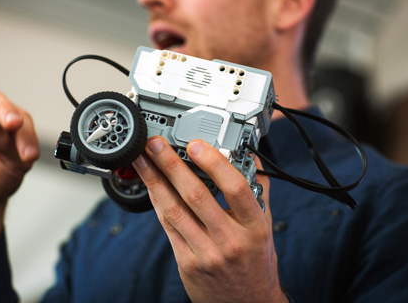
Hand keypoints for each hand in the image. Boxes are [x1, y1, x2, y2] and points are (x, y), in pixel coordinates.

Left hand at [132, 136, 287, 302]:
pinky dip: (157, 203)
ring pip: (175, 210)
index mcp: (254, 227)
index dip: (214, 163)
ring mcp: (207, 253)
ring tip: (143, 161)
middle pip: (196, 195)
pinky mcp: (188, 263)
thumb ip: (257, 192)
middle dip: (171, 165)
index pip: (236, 188)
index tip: (196, 145)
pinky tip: (150, 186)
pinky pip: (168, 227)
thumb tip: (250, 159)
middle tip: (155, 145)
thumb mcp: (264, 228)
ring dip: (154, 181)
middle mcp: (230, 240)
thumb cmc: (256, 263)